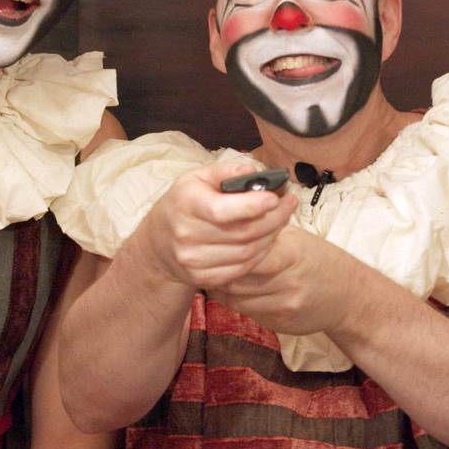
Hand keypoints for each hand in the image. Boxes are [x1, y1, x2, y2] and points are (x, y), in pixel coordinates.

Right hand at [133, 160, 295, 290]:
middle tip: (290, 204)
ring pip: (248, 252)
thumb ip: (227, 171)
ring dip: (271, 236)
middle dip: (274, 218)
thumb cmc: (184, 203)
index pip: (222, 210)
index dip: (253, 206)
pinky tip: (266, 239)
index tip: (276, 197)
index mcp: (186, 205)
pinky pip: (243, 268)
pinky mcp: (204, 278)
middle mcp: (187, 235)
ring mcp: (194, 261)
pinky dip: (260, 253)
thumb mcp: (197, 178)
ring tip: (281, 219)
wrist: (158, 242)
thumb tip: (256, 171)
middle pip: (243, 233)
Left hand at [209, 226, 350, 336]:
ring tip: (213, 271)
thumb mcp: (298, 240)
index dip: (228, 247)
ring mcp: (283, 304)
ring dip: (220, 284)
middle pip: (238, 275)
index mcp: (292, 252)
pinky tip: (228, 288)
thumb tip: (230, 222)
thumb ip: (266, 234)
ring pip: (236, 295)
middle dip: (219, 267)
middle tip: (206, 257)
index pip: (250, 251)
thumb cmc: (318, 261)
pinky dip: (230, 299)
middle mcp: (288, 280)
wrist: (348, 298)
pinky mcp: (278, 321)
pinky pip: (243, 310)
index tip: (216, 240)